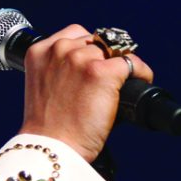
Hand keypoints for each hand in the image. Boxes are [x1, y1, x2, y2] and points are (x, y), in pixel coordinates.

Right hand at [17, 24, 153, 162]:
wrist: (53, 148)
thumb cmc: (49, 127)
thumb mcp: (44, 86)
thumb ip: (60, 68)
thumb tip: (94, 62)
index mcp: (39, 51)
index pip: (76, 33)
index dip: (90, 50)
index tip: (93, 67)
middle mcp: (59, 49)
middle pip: (97, 42)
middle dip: (104, 60)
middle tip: (105, 85)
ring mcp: (80, 59)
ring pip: (114, 51)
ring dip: (120, 68)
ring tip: (118, 89)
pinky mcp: (100, 72)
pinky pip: (131, 62)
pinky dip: (140, 73)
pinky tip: (138, 84)